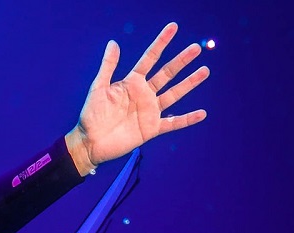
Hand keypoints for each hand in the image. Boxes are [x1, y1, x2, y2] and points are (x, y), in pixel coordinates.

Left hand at [67, 22, 209, 174]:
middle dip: (181, 61)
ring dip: (189, 83)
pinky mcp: (151, 128)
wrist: (89, 142)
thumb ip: (108, 67)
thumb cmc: (90, 115)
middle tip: (196, 48)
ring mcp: (149, 111)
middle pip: (166, 74)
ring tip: (204, 71)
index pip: (150, 59)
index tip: (173, 28)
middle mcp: (144, 94)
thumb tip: (113, 42)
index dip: (161, 43)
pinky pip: (173, 123)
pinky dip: (187, 119)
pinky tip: (202, 113)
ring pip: (174, 94)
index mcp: (131, 82)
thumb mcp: (98, 88)